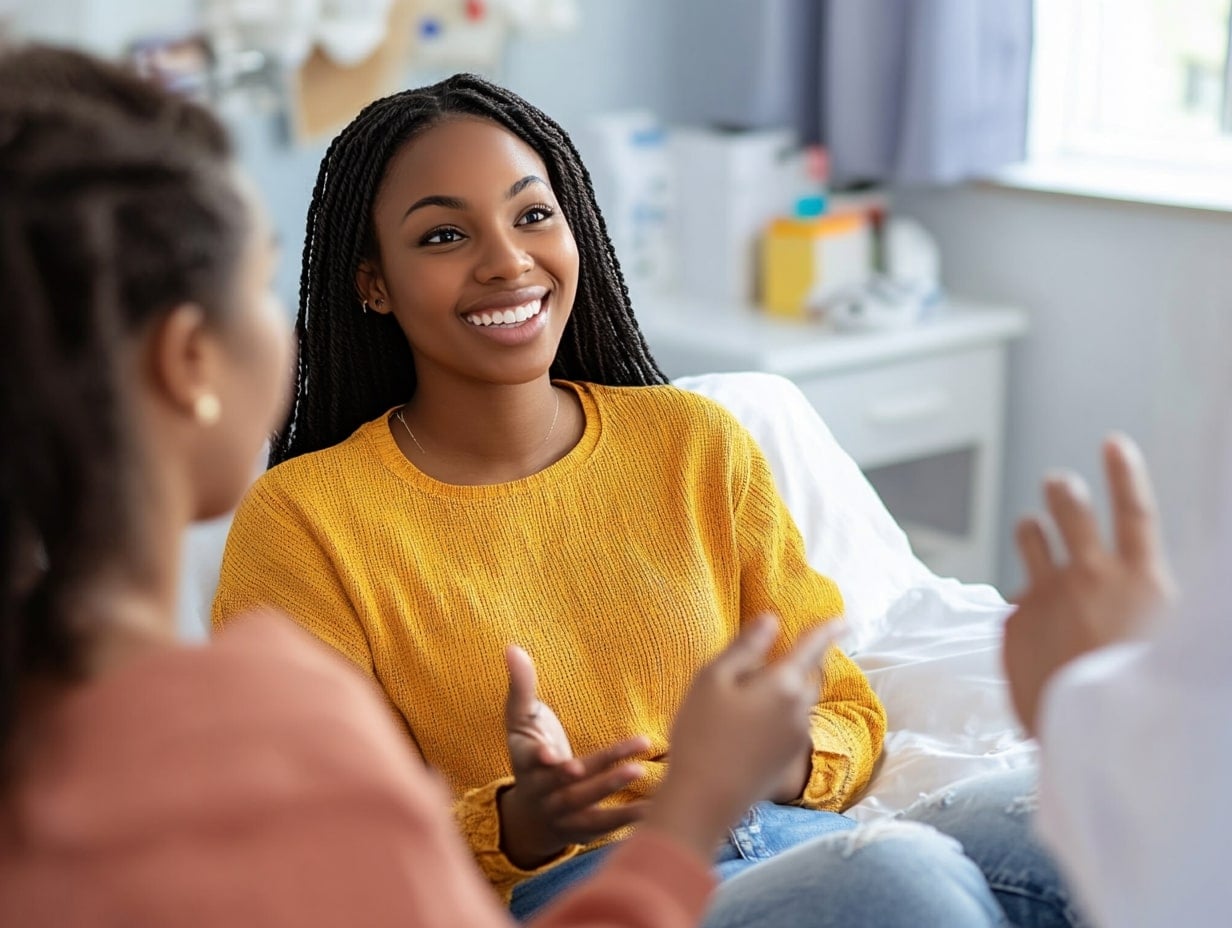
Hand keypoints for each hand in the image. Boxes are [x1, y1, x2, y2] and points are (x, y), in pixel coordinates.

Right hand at [499, 645, 650, 868]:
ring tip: (641, 772)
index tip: (551, 755)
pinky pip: (604, 826)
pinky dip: (628, 818)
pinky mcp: (580, 830)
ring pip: (587, 807)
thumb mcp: (520, 719)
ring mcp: (561, 815)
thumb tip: (512, 647)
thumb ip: (521, 686)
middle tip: (629, 765)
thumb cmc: (530, 751)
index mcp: (525, 764)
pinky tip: (654, 806)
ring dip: (612, 790)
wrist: (529, 812)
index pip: (531, 763)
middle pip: (569, 787)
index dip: (541, 761)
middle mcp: (542, 794)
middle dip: (598, 777)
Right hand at [644, 614, 843, 860]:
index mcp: (784, 684)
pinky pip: (793, 721)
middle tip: (784, 650)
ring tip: (756, 685)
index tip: (844, 619)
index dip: (828, 630)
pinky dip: (782, 709)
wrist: (704, 801)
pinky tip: (753, 718)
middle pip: (811, 674)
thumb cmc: (701, 733)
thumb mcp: (712, 679)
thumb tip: (772, 620)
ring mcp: (798, 737)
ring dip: (790, 686)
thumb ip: (746, 647)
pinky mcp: (789, 758)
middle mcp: (801, 709)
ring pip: (802, 699)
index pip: (813, 647)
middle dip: (806, 659)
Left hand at [1004, 434, 1174, 735]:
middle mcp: (1091, 576)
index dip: (1125, 472)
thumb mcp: (1171, 642)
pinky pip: (1018, 603)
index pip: (1135, 509)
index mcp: (1143, 579)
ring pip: (1031, 538)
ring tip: (1033, 528)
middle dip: (1061, 490)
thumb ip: (1151, 606)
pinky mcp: (1014, 621)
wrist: (1100, 741)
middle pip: (1070, 509)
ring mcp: (1047, 596)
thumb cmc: (1148, 699)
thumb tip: (1141, 590)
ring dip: (1032, 529)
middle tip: (1056, 481)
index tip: (1113, 442)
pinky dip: (1027, 607)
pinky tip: (1038, 629)